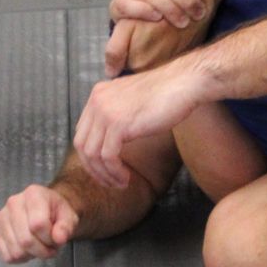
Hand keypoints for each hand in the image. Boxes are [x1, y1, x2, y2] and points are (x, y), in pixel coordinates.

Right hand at [0, 184, 79, 261]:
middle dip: (42, 250)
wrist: (46, 210)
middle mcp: (13, 202)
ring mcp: (1, 216)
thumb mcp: (69, 217)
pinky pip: (7, 256)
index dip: (50, 238)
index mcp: (34, 194)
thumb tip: (59, 238)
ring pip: (16, 251)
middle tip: (49, 246)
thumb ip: (66, 227)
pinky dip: (21, 258)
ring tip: (39, 245)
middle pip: (26, 240)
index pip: (38, 224)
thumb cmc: (56, 213)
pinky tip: (28, 248)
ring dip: (32, 255)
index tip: (57, 239)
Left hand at [74, 60, 211, 188]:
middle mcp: (97, 101)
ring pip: (92, 154)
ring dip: (105, 174)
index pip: (82, 132)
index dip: (91, 156)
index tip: (106, 169)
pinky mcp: (118, 124)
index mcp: (98, 94)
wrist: (184, 83)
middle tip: (110, 182)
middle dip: (94, 169)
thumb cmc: (166, 94)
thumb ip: (116, 115)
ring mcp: (105, 112)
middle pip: (82, 145)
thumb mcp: (131, 102)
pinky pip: (107, 156)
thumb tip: (109, 140)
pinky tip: (126, 178)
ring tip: (120, 183)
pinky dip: (115, 172)